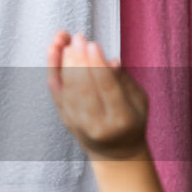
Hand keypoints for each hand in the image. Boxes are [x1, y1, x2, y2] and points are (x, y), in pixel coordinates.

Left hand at [46, 30, 148, 159]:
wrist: (115, 154)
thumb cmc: (131, 121)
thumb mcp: (139, 102)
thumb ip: (124, 81)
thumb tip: (110, 61)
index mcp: (121, 119)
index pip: (107, 88)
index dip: (98, 66)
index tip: (92, 44)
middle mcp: (97, 124)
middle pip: (84, 89)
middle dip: (78, 60)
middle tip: (77, 38)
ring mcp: (78, 123)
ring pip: (67, 89)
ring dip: (63, 62)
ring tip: (63, 39)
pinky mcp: (65, 118)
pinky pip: (56, 91)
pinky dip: (53, 69)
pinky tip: (53, 49)